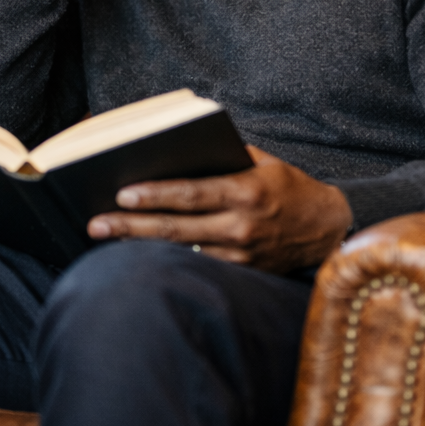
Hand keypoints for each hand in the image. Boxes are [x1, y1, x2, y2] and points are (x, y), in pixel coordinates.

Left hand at [87, 146, 354, 272]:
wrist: (327, 228)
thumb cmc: (289, 187)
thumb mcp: (264, 162)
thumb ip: (226, 157)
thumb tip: (180, 152)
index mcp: (246, 191)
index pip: (192, 194)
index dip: (155, 195)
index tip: (122, 193)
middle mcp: (242, 226)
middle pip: (177, 228)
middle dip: (132, 226)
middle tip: (96, 224)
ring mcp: (241, 255)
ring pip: (182, 251)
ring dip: (142, 246)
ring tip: (108, 239)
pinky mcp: (243, 273)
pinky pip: (199, 266)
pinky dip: (169, 259)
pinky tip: (141, 255)